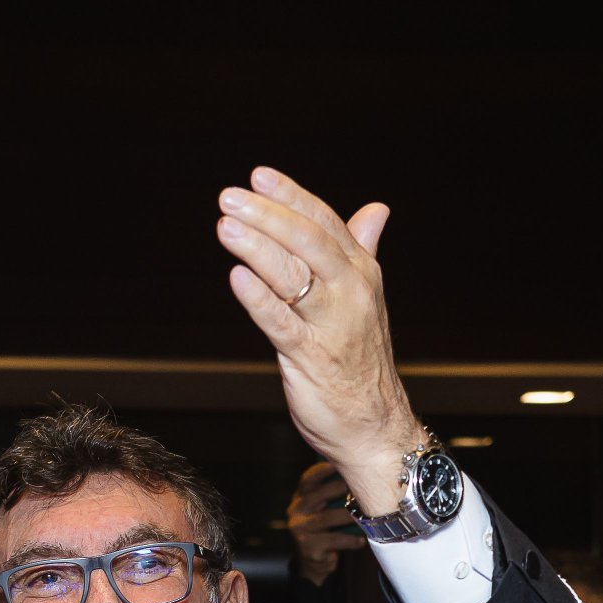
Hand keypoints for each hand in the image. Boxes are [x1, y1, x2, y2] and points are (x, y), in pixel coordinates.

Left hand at [217, 168, 420, 514]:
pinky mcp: (311, 359)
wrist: (376, 426)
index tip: (258, 176)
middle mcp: (350, 292)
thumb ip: (361, 249)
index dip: (291, 197)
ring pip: (293, 276)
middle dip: (268, 215)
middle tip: (230, 197)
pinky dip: (260, 300)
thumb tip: (376, 209)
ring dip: (257, 248)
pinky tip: (237, 278)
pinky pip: (282, 324)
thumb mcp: (366, 298)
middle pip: (307, 241)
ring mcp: (332, 326)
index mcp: (361, 273)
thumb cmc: (362, 361)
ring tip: (226, 227)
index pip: (324, 223)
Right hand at [283, 461, 367, 586]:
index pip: (308, 480)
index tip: (341, 463)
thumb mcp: (321, 512)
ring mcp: (301, 530)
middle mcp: (297, 512)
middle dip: (340, 487)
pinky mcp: (309, 548)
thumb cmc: (324, 532)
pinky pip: (334, 541)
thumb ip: (330, 495)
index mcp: (300, 500)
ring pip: (328, 518)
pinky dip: (350, 541)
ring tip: (366, 513)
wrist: (312, 564)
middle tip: (360, 484)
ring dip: (349, 515)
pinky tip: (362, 540)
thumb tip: (357, 474)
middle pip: (319, 495)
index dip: (323, 470)